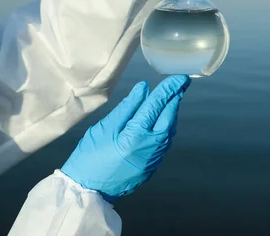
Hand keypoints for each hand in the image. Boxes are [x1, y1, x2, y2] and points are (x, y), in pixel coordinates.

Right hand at [61, 75, 190, 202]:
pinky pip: (165, 142)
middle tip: (181, 84)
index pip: (157, 105)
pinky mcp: (152, 167)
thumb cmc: (90, 157)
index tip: (179, 78)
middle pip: (169, 117)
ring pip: (169, 131)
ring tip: (173, 98)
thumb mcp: (104, 128)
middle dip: (176, 98)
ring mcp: (153, 159)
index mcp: (136, 135)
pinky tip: (163, 120)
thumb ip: (127, 108)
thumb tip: (143, 89)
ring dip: (172, 113)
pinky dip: (167, 127)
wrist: (87, 191)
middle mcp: (150, 147)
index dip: (169, 89)